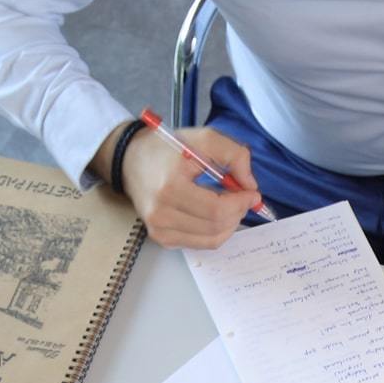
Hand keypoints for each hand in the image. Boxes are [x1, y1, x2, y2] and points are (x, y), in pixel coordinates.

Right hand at [116, 122, 263, 249]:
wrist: (131, 160)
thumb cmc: (166, 148)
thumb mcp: (203, 138)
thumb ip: (234, 155)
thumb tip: (250, 186)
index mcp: (169, 188)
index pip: (216, 210)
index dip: (240, 203)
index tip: (252, 193)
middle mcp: (161, 214)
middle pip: (216, 227)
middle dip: (238, 213)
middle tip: (243, 198)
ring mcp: (160, 230)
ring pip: (211, 240)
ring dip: (229, 224)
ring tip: (229, 204)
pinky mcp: (162, 238)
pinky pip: (200, 243)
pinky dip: (214, 231)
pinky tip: (213, 214)